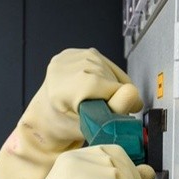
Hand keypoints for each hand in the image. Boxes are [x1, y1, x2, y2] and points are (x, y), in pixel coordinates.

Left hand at [0, 48, 142, 178]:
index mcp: (63, 87)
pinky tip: (95, 89)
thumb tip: (133, 94)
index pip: (109, 87)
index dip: (120, 102)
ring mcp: (70, 57)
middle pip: (111, 78)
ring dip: (112, 88)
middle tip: (100, 111)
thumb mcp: (89, 127)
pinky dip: (108, 78)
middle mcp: (65, 67)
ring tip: (95, 101)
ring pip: (111, 71)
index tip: (114, 114)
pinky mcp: (77, 52)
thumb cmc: (62, 126)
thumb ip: (112, 111)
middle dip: (114, 96)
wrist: (45, 116)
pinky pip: (107, 63)